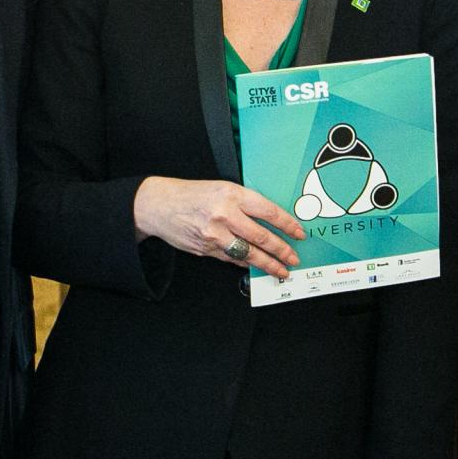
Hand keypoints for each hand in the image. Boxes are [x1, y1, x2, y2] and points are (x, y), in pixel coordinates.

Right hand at [131, 176, 304, 278]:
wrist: (159, 205)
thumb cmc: (192, 194)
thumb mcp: (221, 188)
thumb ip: (244, 203)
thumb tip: (268, 222)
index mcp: (232, 195)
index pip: (268, 211)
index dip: (287, 224)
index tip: (299, 233)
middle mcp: (224, 215)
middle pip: (261, 237)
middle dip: (282, 250)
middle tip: (294, 258)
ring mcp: (215, 235)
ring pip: (248, 254)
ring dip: (268, 264)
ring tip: (281, 270)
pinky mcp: (206, 250)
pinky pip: (232, 259)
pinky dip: (245, 263)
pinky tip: (255, 266)